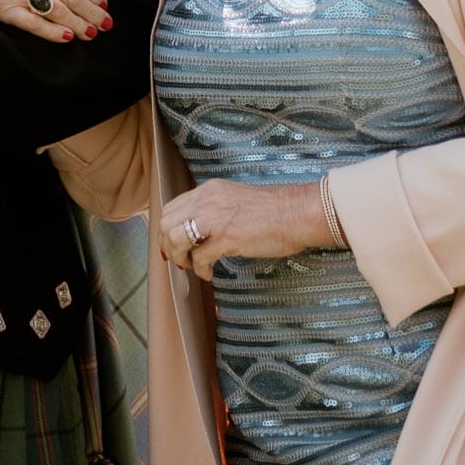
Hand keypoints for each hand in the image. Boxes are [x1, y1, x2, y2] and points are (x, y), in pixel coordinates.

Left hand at [158, 178, 333, 281]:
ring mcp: (216, 218)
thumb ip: (214, 210)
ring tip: (192, 267)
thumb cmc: (272, 210)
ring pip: (176, 238)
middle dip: (168, 245)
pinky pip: (199, 257)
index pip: (172, 207)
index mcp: (209, 190)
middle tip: (180, 260)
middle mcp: (208, 200)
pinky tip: (209, 274)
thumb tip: (198, 232)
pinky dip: (200, 270)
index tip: (173, 245)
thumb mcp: (235, 200)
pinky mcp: (228, 237)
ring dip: (180, 257)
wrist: (297, 212)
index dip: (167, 230)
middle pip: (167, 223)